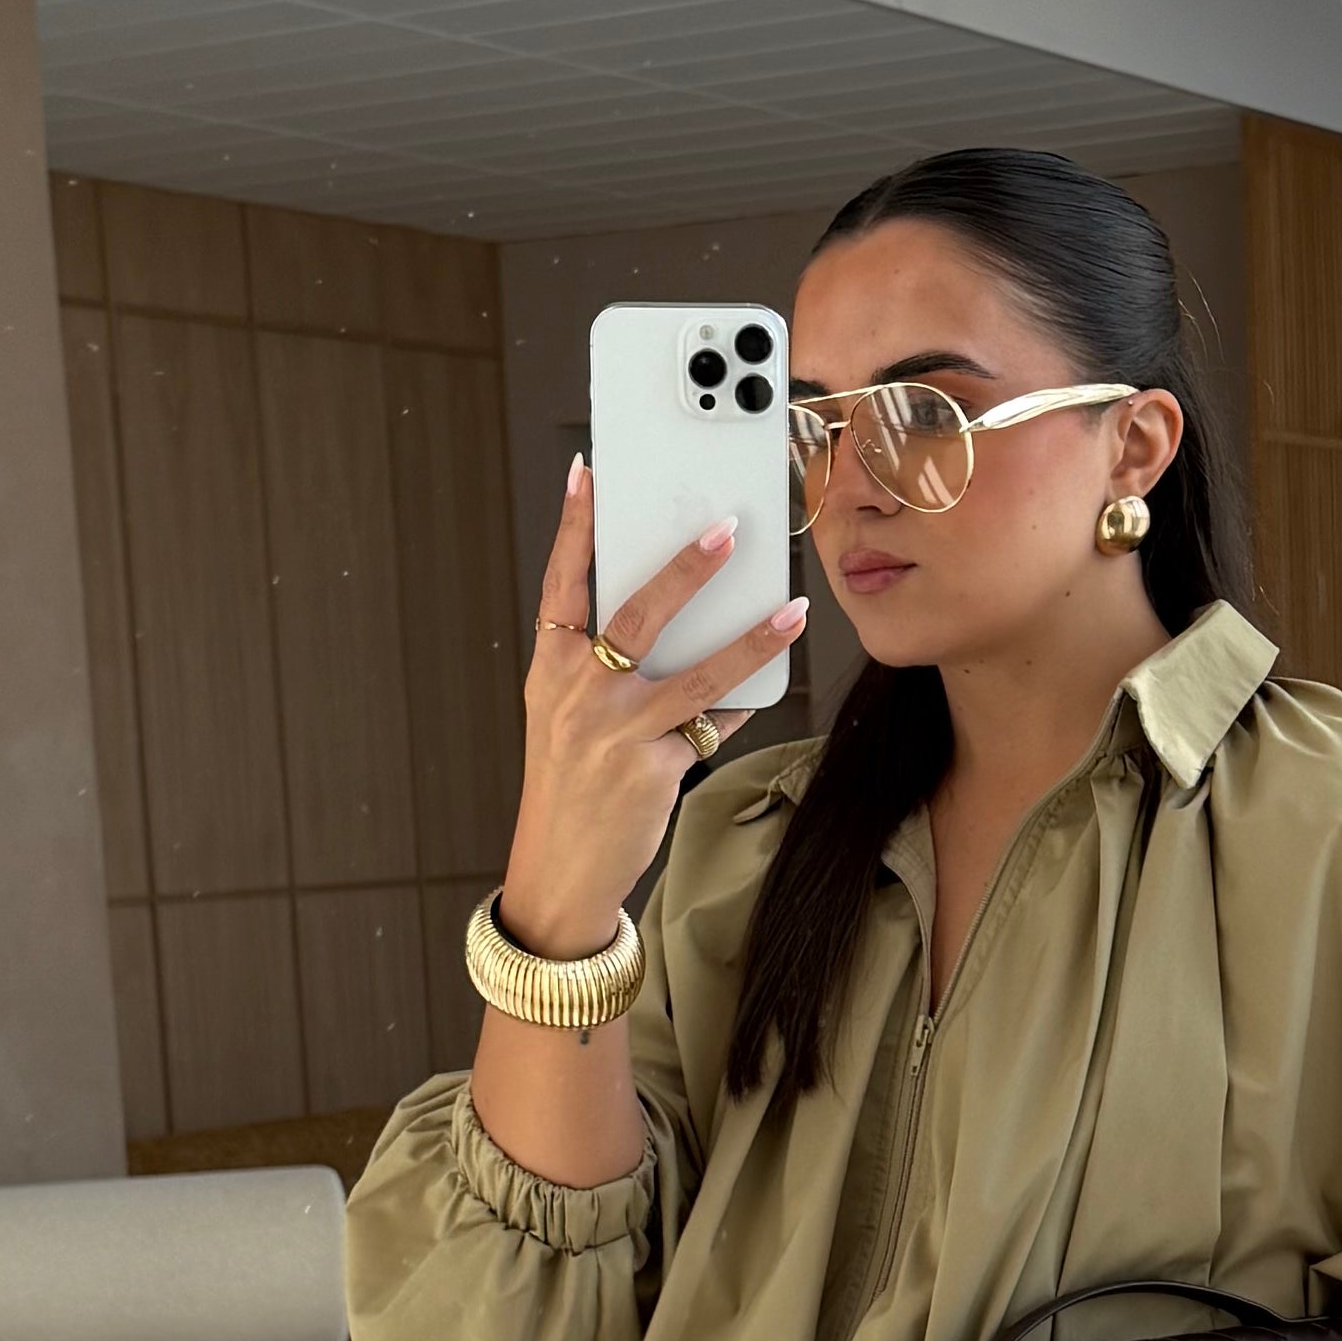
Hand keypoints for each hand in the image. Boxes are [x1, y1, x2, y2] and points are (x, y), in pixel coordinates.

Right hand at [501, 458, 805, 955]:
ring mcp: (619, 731)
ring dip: (752, 639)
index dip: (576, 526)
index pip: (561, 582)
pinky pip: (714, 723)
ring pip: (699, 672)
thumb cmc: (568, 780)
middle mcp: (580, 693)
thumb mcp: (565, 713)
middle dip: (686, 567)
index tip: (590, 474)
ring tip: (790, 611)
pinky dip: (742, 701)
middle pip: (638, 614)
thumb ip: (599, 663)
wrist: (560, 865)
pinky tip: (766, 678)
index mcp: (551, 668)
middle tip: (727, 528)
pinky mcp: (655, 767)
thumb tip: (665, 609)